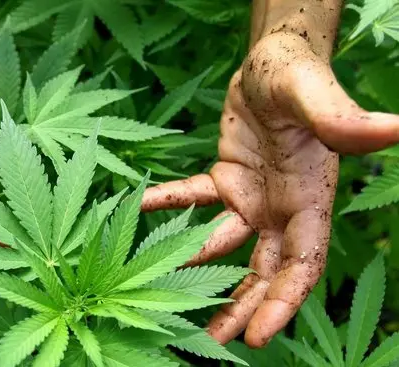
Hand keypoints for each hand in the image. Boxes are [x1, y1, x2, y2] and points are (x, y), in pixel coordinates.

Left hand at [141, 31, 398, 347]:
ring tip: (170, 297)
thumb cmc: (297, 74)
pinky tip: (142, 207)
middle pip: (263, 270)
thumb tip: (395, 129)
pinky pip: (193, 197)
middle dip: (242, 307)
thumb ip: (342, 119)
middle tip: (214, 341)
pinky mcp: (225, 179)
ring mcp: (252, 197)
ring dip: (201, 271)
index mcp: (310, 201)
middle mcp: (282, 209)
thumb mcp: (313, 95)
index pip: (301, 264)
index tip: (257, 336)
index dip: (282, 302)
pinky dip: (169, 203)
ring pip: (227, 247)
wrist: (274, 61)